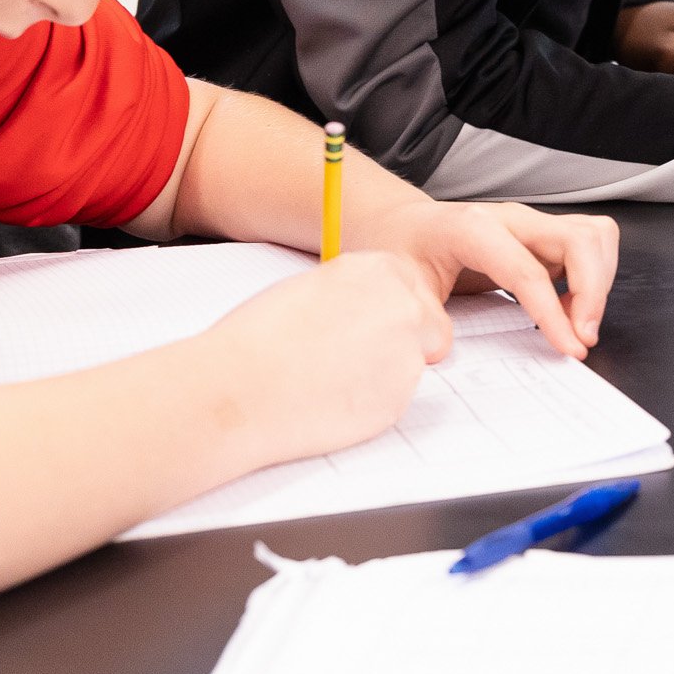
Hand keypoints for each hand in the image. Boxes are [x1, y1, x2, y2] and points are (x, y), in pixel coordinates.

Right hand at [212, 251, 450, 464]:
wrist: (242, 387)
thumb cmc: (260, 337)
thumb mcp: (311, 288)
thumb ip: (353, 295)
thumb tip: (368, 311)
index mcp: (378, 270)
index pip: (412, 288)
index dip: (393, 310)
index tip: (371, 324)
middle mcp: (404, 306)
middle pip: (431, 326)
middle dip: (407, 342)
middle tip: (358, 357)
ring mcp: (407, 355)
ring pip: (413, 366)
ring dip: (386, 374)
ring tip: (332, 379)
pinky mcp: (400, 401)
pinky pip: (397, 400)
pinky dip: (374, 403)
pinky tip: (333, 401)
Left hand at [359, 199, 620, 358]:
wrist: (405, 228)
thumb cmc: (403, 250)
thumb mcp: (398, 284)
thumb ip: (419, 316)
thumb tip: (441, 348)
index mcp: (474, 228)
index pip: (529, 271)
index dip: (554, 313)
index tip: (570, 348)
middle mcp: (512, 219)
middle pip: (579, 239)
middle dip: (593, 292)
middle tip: (582, 339)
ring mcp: (531, 226)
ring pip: (594, 236)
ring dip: (599, 283)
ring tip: (575, 323)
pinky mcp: (543, 238)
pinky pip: (588, 248)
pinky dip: (592, 279)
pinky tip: (568, 309)